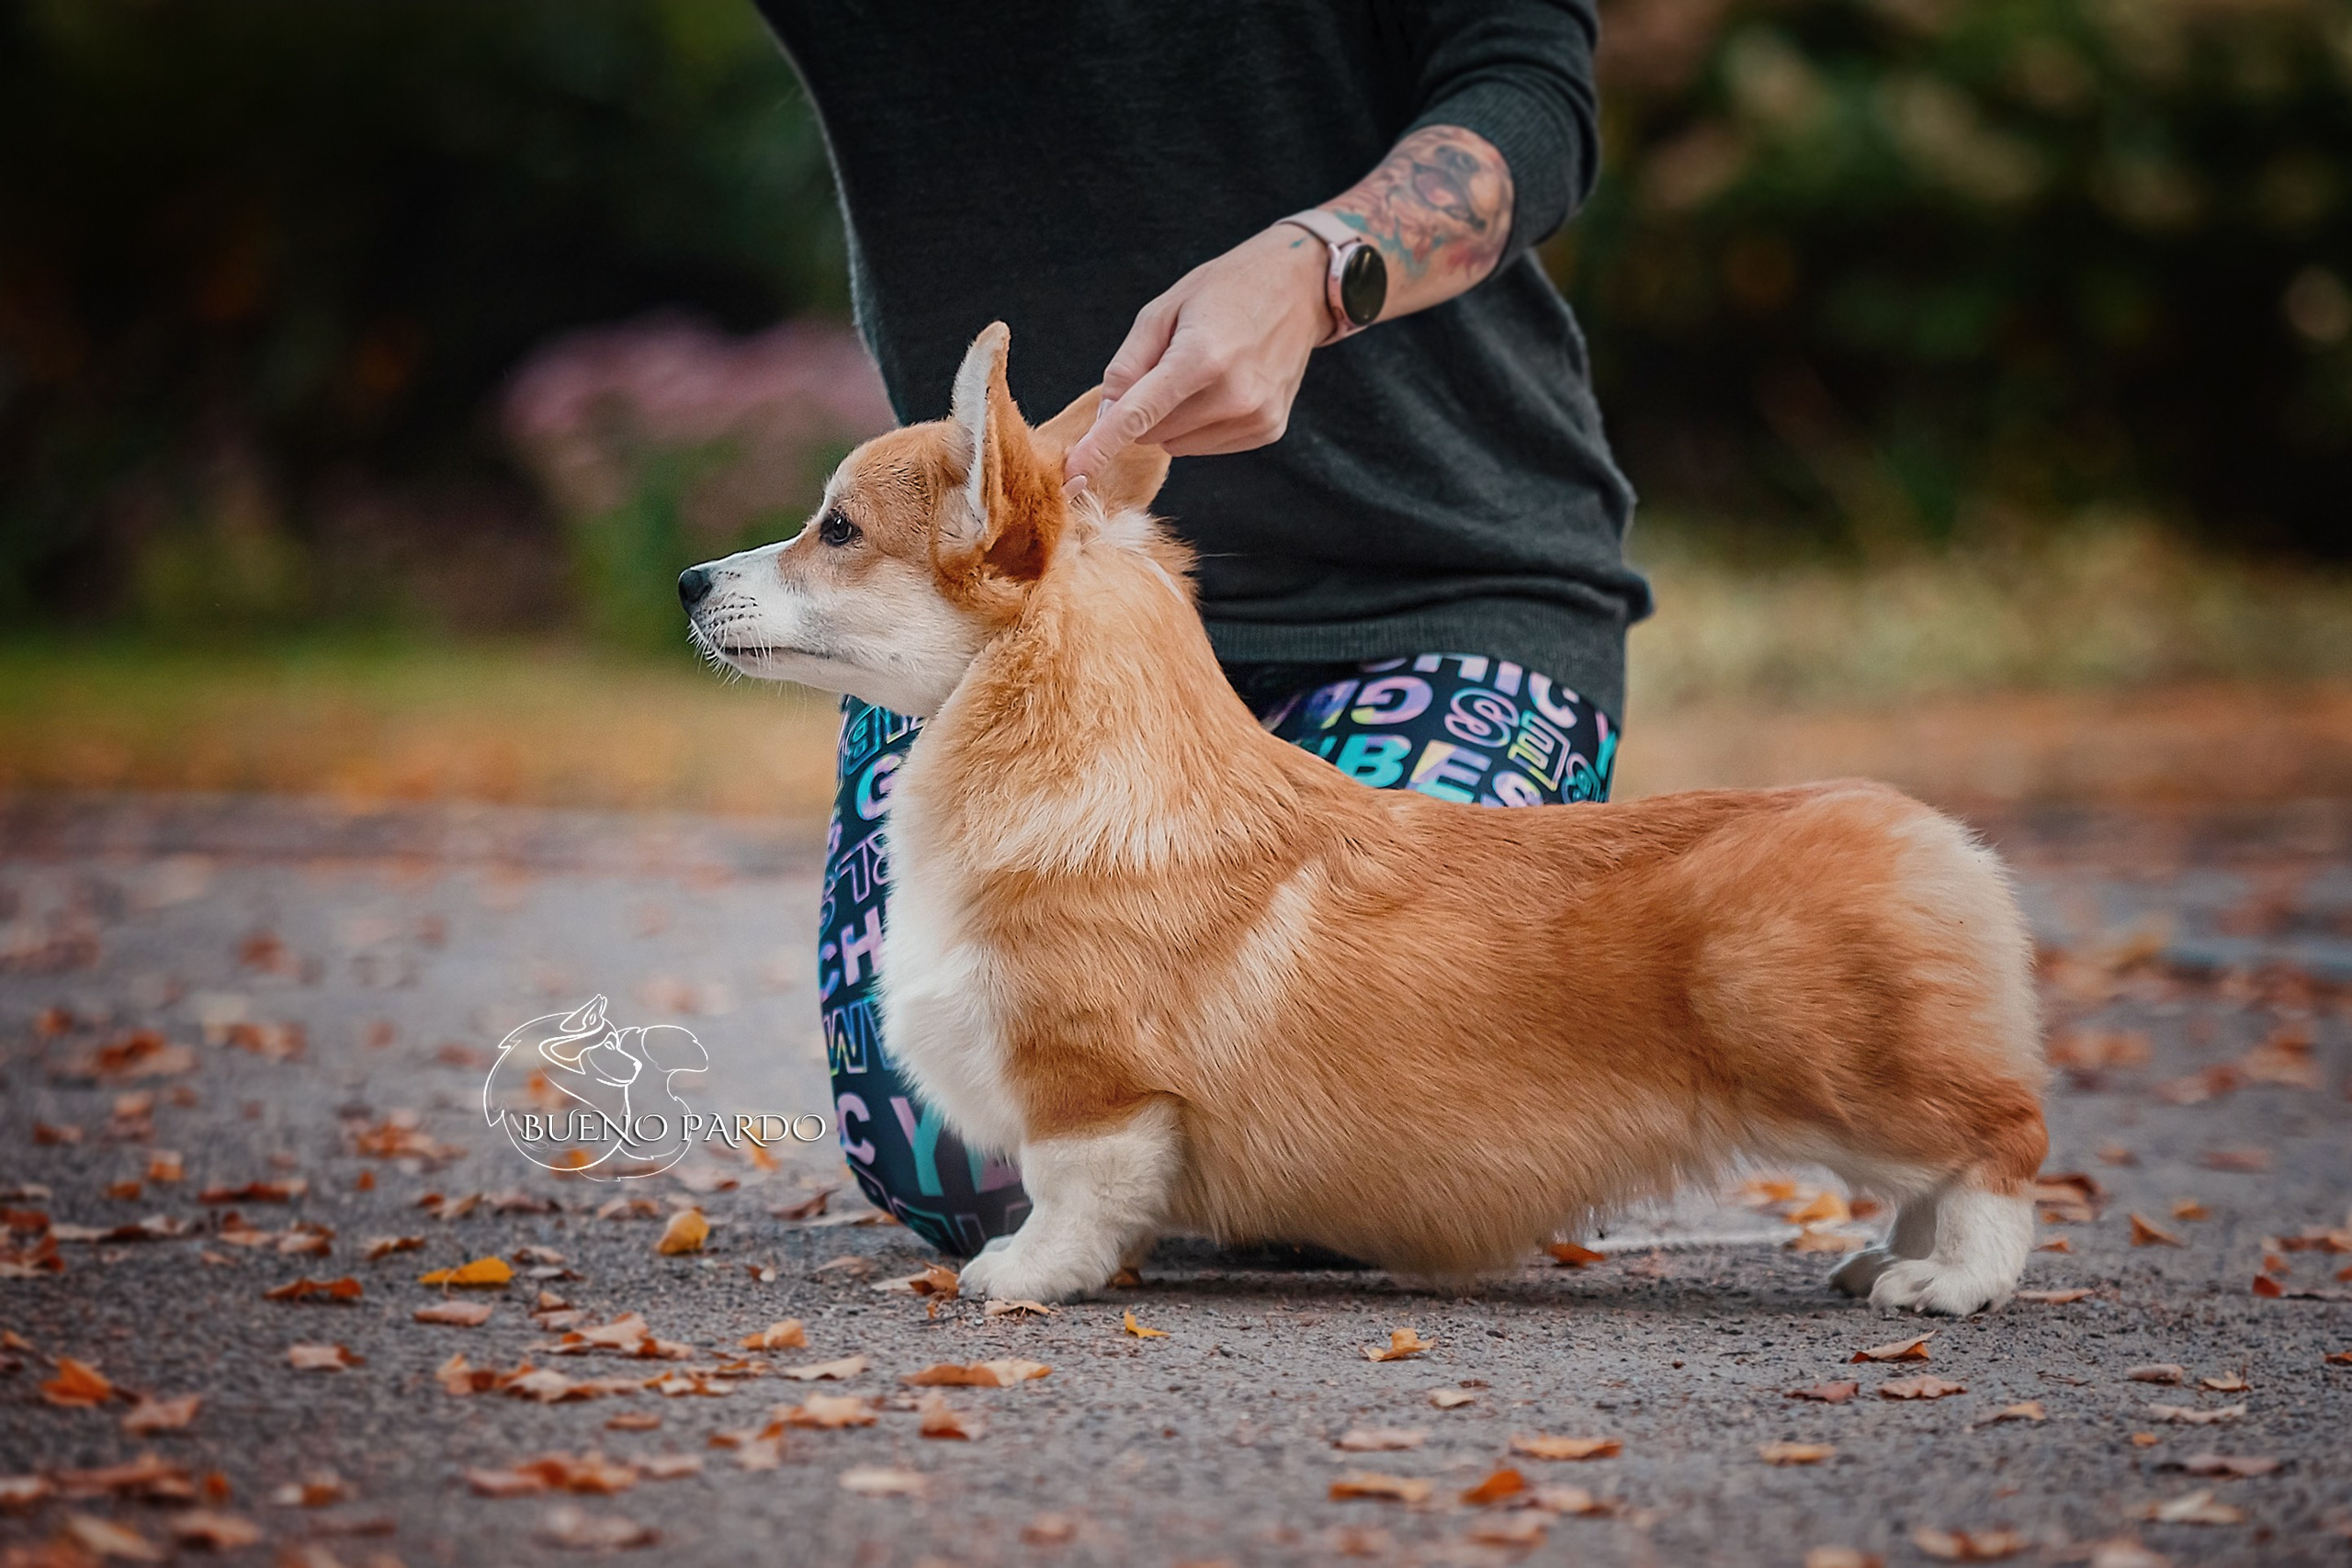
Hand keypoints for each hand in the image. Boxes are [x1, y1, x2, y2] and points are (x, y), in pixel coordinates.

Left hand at [1062, 223, 1327, 495]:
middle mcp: (1233, 395)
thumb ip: (1128, 365)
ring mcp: (1254, 417)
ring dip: (1172, 419)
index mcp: (1201, 357)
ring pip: (1176, 444)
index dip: (1101, 446)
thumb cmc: (1224, 291)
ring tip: (1203, 371)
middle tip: (1168, 365)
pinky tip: (1223, 387)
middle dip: (1144, 410)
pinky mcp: (1267, 430)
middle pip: (1152, 432)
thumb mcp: (1164, 309)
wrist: (1299, 288)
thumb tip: (1105, 418)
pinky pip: (1205, 445)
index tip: (1075, 472)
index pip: (1139, 415)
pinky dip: (1200, 423)